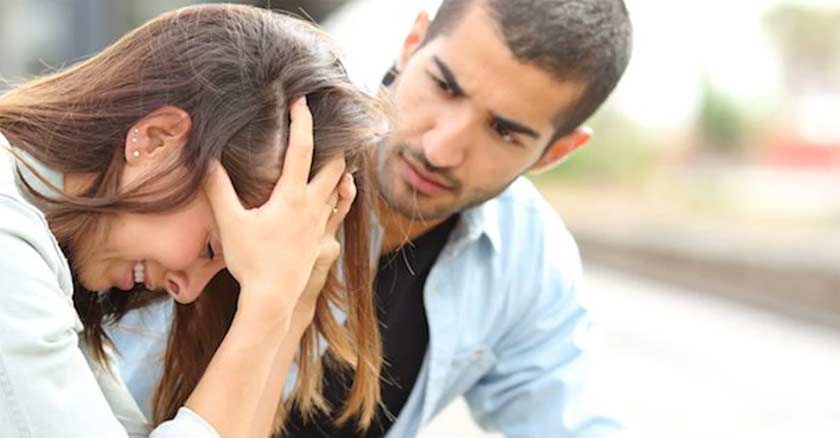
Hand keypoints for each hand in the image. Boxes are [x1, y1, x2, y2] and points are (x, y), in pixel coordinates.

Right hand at [204, 97, 346, 333]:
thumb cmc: (250, 261)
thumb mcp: (229, 223)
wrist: (272, 298)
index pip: (302, 149)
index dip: (302, 122)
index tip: (302, 101)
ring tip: (335, 153)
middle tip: (328, 126)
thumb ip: (217, 189)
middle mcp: (312, 206)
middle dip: (333, 142)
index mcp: (291, 196)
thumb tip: (206, 160)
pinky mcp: (322, 239)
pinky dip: (343, 195)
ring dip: (339, 168)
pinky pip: (339, 210)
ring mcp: (321, 224)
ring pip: (340, 187)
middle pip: (334, 165)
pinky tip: (342, 191)